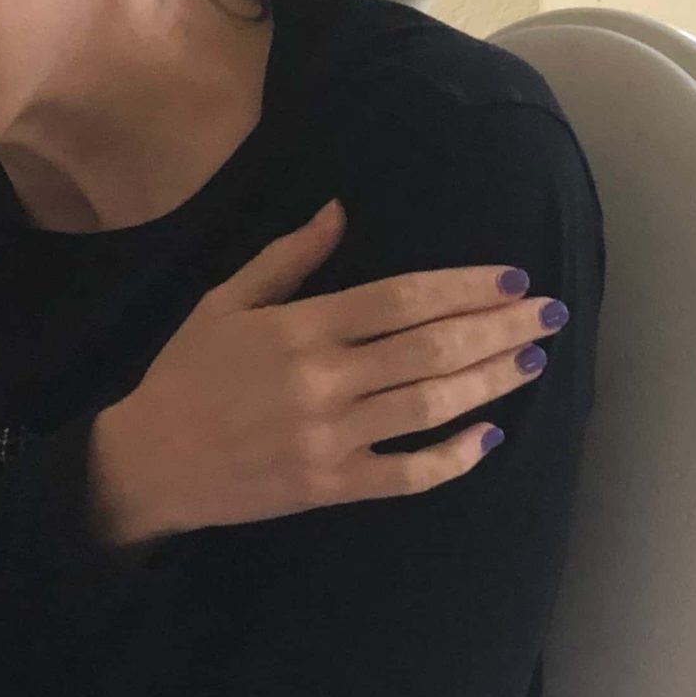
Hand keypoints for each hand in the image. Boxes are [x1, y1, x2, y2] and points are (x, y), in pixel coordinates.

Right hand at [88, 200, 569, 545]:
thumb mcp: (224, 303)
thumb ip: (287, 259)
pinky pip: (408, 474)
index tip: (512, 278)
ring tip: (531, 358)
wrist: (147, 462)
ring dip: (491, 381)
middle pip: (432, 348)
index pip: (402, 299)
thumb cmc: (185, 375)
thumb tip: (340, 211)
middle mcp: (323, 380)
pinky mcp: (331, 485)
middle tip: (549, 313)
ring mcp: (331, 436)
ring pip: (432, 405)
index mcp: (300, 328)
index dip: (464, 286)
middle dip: (498, 327)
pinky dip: (455, 457)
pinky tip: (490, 436)